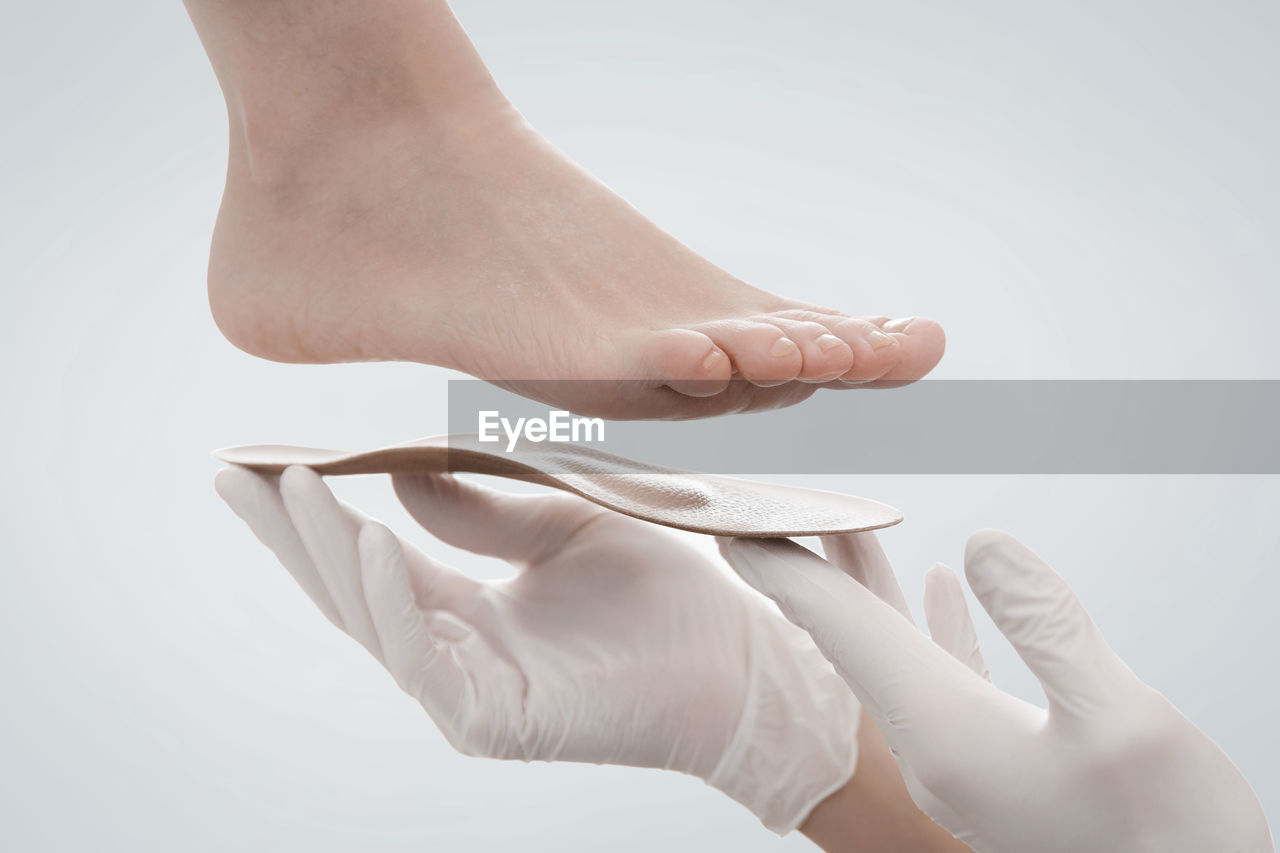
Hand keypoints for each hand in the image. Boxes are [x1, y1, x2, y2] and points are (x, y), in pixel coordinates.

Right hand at [215, 465, 858, 832]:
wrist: (741, 652)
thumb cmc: (665, 590)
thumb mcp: (562, 525)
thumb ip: (481, 511)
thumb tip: (400, 472)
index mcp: (467, 612)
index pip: (368, 556)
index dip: (315, 512)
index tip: (263, 458)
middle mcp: (455, 655)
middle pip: (348, 590)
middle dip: (288, 532)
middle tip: (232, 471)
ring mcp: (469, 695)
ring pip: (373, 622)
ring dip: (326, 552)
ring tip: (288, 485)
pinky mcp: (497, 723)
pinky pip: (427, 660)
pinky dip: (392, 600)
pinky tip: (370, 542)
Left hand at [721, 529, 1272, 852]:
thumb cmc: (1170, 840)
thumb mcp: (1121, 722)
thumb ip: (1047, 629)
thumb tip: (979, 544)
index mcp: (944, 730)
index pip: (842, 632)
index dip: (787, 570)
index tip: (735, 525)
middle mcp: (934, 746)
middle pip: (851, 639)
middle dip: (809, 571)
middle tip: (767, 514)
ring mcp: (961, 759)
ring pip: (893, 652)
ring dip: (865, 588)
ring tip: (842, 530)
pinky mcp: (996, 763)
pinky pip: (941, 675)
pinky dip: (931, 624)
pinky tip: (940, 587)